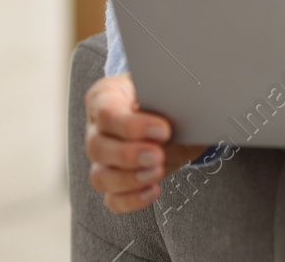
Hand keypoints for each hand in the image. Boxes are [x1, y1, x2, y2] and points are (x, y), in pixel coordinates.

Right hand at [84, 72, 208, 212]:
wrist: (170, 108)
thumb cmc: (162, 92)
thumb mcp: (163, 84)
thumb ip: (166, 91)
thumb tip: (187, 99)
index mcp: (105, 97)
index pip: (106, 114)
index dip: (133, 127)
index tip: (164, 130)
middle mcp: (97, 129)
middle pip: (98, 148)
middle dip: (129, 155)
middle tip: (158, 155)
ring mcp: (101, 158)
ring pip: (100, 177)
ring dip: (129, 179)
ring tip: (157, 172)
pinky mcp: (113, 181)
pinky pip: (112, 199)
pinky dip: (131, 199)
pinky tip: (153, 191)